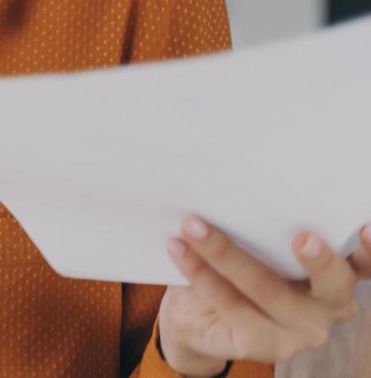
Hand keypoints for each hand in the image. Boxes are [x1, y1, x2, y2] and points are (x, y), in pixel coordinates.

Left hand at [157, 214, 370, 374]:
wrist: (196, 315)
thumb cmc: (236, 264)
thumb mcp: (255, 244)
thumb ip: (262, 226)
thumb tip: (236, 184)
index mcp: (337, 277)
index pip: (364, 264)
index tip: (368, 227)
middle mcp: (329, 307)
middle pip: (333, 284)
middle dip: (319, 260)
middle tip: (302, 237)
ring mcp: (300, 332)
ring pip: (269, 290)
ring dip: (226, 252)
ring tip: (193, 224)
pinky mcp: (264, 346)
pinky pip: (231, 303)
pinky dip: (200, 272)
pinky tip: (179, 249)